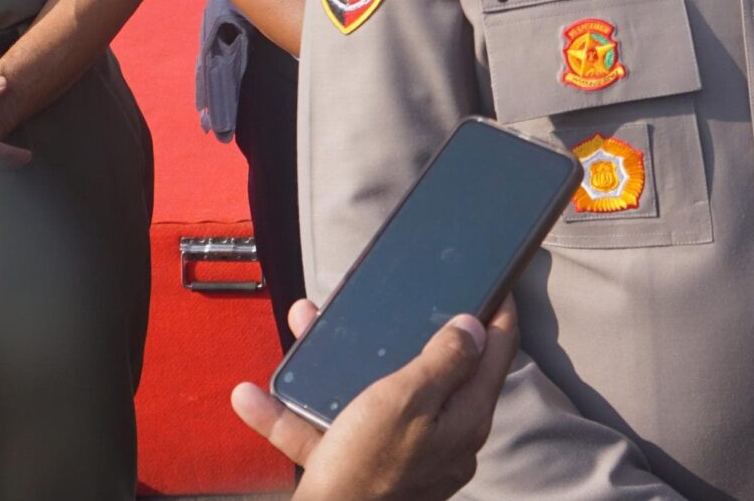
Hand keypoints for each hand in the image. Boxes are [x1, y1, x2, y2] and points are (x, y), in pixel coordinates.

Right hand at [231, 297, 520, 500]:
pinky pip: (330, 432)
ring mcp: (402, 456)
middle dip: (398, 332)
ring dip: (332, 366)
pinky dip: (295, 416)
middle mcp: (442, 438)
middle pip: (428, 371)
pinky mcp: (364, 471)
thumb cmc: (366, 470)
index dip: (497, 312)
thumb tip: (475, 326)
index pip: (496, 353)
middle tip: (386, 301)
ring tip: (303, 328)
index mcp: (464, 417)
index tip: (494, 282)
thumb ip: (442, 361)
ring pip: (369, 396)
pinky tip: (256, 399)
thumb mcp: (405, 400)